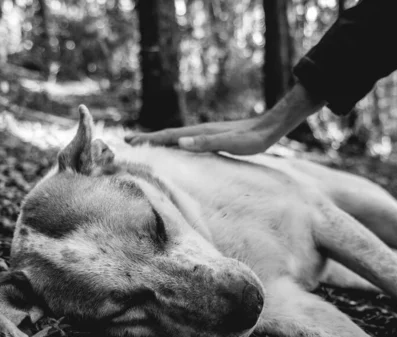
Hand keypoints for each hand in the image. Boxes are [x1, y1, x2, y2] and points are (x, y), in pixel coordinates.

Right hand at [125, 83, 325, 155]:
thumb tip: (180, 142)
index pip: (169, 136)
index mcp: (200, 133)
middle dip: (148, 138)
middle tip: (127, 141)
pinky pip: (186, 141)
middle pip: (168, 134)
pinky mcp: (212, 137)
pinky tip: (176, 148)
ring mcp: (205, 133)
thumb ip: (206, 142)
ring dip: (159, 140)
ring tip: (145, 143)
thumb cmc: (251, 140)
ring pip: (176, 137)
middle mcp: (199, 131)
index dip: (149, 139)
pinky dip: (174, 143)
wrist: (268, 129)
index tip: (130, 141)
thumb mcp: (230, 144)